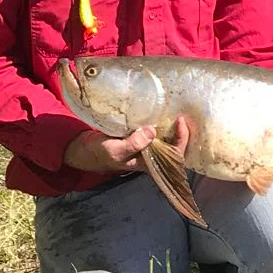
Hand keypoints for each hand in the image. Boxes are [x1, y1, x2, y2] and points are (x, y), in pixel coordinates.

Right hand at [64, 116, 190, 173]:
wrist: (89, 149)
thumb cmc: (102, 153)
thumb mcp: (116, 150)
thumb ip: (133, 144)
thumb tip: (152, 132)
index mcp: (150, 163)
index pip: (175, 154)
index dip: (182, 139)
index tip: (180, 121)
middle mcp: (153, 155)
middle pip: (176, 145)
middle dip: (183, 131)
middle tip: (182, 113)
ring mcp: (147, 146)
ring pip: (168, 137)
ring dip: (173, 126)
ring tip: (176, 109)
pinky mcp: (141, 137)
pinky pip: (157, 130)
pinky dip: (162, 121)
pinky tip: (164, 110)